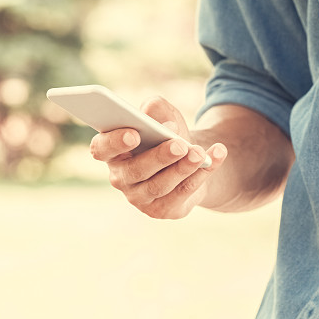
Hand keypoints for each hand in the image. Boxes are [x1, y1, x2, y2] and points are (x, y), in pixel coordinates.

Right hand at [90, 96, 226, 218]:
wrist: (189, 160)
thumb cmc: (168, 135)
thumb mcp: (164, 116)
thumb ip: (155, 109)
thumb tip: (150, 108)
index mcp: (113, 151)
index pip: (102, 149)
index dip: (115, 142)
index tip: (134, 133)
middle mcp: (121, 177)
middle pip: (136, 170)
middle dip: (159, 157)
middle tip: (180, 144)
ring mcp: (140, 197)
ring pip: (160, 185)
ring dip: (182, 168)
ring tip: (200, 153)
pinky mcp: (163, 209)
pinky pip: (182, 194)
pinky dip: (202, 174)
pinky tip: (216, 156)